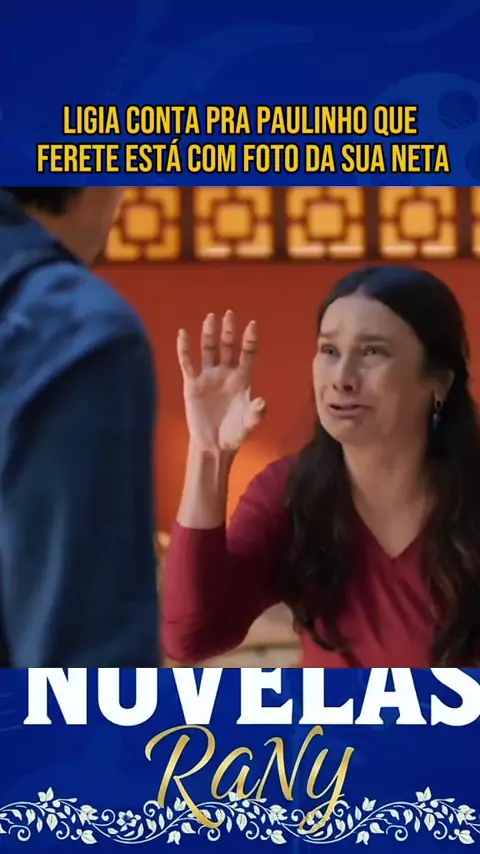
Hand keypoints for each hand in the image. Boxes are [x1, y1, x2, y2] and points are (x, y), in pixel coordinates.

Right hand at [177, 310, 265, 452]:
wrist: (214, 445)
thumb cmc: (235, 434)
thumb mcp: (248, 424)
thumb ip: (256, 414)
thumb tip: (262, 402)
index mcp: (243, 379)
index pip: (248, 354)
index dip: (250, 340)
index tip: (252, 324)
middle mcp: (226, 374)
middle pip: (228, 347)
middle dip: (229, 331)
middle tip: (229, 314)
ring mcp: (209, 377)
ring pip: (209, 350)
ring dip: (210, 334)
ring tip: (210, 318)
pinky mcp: (192, 384)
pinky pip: (188, 363)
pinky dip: (185, 349)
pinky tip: (183, 334)